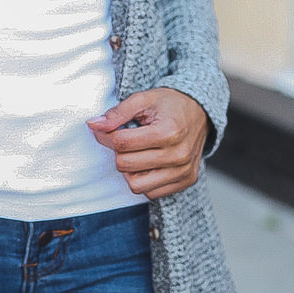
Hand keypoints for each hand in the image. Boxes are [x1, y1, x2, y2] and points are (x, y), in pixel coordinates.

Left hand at [87, 87, 209, 199]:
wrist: (200, 111)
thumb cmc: (170, 104)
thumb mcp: (143, 99)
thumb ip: (117, 113)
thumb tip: (93, 125)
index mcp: (168, 132)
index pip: (121, 143)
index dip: (105, 135)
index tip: (104, 129)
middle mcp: (178, 155)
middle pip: (126, 165)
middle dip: (118, 152)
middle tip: (122, 140)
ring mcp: (184, 171)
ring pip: (137, 185)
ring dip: (129, 170)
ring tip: (136, 153)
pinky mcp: (186, 181)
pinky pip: (152, 193)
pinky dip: (144, 180)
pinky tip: (148, 163)